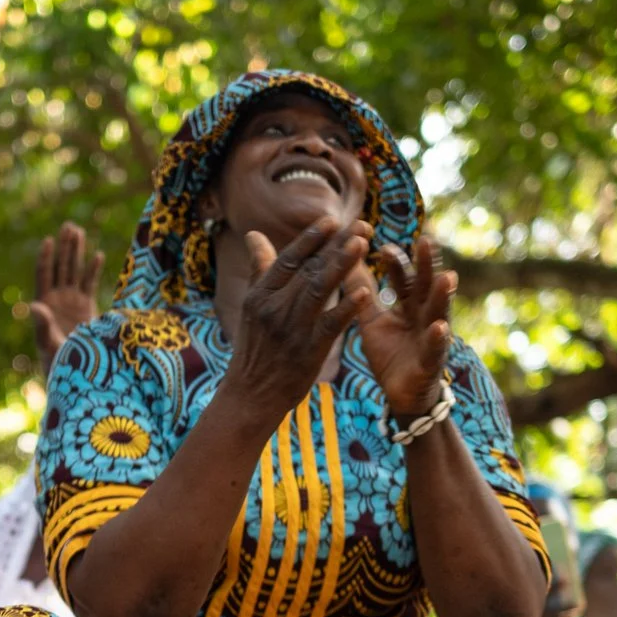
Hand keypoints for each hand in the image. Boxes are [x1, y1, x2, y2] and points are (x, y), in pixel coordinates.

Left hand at [27, 222, 103, 368]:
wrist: (74, 371)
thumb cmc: (56, 360)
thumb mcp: (47, 342)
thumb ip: (42, 323)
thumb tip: (33, 304)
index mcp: (44, 303)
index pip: (44, 274)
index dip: (46, 257)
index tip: (48, 240)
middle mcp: (56, 298)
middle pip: (60, 266)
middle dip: (64, 247)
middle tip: (68, 226)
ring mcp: (71, 300)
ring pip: (73, 270)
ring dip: (76, 251)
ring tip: (78, 230)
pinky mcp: (86, 306)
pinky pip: (89, 283)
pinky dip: (92, 270)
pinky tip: (97, 255)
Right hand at [222, 218, 372, 416]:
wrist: (250, 396)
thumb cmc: (254, 350)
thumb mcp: (251, 307)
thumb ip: (259, 270)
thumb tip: (253, 234)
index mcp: (261, 295)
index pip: (289, 259)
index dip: (311, 239)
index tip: (333, 220)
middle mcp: (274, 307)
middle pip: (309, 269)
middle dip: (337, 245)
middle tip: (362, 224)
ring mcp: (291, 328)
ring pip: (319, 289)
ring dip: (342, 265)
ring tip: (363, 243)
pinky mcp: (308, 350)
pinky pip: (331, 325)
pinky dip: (347, 308)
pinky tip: (366, 292)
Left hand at [358, 237, 456, 419]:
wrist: (400, 396)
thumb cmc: (390, 355)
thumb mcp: (371, 322)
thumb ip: (361, 296)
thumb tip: (346, 263)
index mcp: (407, 306)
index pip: (402, 277)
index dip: (395, 262)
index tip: (383, 245)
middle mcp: (423, 316)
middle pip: (424, 287)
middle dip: (426, 266)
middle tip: (426, 242)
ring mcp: (431, 337)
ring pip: (438, 312)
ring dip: (442, 296)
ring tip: (447, 277)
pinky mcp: (431, 361)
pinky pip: (435, 348)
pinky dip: (438, 338)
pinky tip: (440, 327)